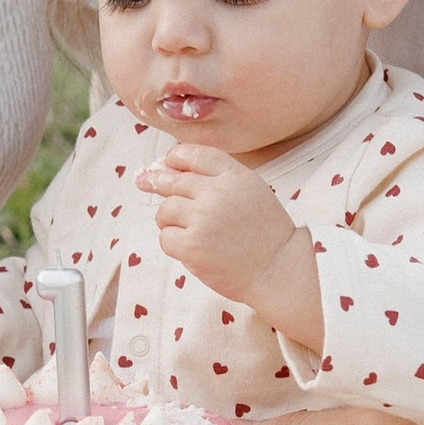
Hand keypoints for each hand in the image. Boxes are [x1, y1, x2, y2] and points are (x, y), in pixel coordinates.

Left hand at [137, 145, 320, 344]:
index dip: (175, 157)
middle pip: (174, 180)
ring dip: (169, 219)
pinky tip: (190, 246)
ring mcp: (203, 219)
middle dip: (158, 183)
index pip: (195, 154)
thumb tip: (169, 167)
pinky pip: (165, 237)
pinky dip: (173, 242)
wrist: (276, 270)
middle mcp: (218, 193)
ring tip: (187, 229)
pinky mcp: (192, 246)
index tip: (165, 163)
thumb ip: (218, 177)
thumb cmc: (265, 233)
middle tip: (147, 183)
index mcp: (235, 176)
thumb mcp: (251, 191)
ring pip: (165, 210)